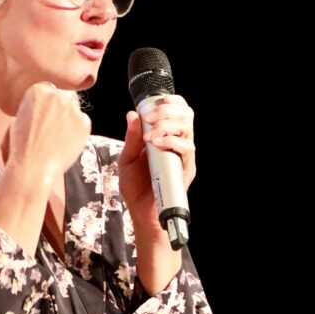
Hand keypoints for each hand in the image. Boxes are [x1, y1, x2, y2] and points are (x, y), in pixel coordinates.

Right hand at [8, 82, 90, 180]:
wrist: (33, 167)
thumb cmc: (20, 146)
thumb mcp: (18, 118)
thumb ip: (33, 107)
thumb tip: (43, 107)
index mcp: (38, 90)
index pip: (46, 90)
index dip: (43, 105)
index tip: (40, 117)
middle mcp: (57, 95)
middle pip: (60, 99)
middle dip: (56, 110)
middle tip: (49, 130)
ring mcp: (72, 108)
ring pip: (72, 111)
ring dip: (67, 120)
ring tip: (55, 140)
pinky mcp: (84, 122)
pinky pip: (82, 123)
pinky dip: (77, 131)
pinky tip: (65, 143)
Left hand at [118, 94, 195, 235]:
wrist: (142, 214)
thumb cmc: (136, 187)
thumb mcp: (127, 159)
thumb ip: (131, 138)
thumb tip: (132, 115)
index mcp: (165, 137)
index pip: (177, 111)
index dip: (171, 101)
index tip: (157, 100)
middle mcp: (178, 144)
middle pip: (186, 115)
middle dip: (167, 110)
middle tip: (149, 118)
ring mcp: (183, 156)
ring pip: (187, 128)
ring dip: (167, 124)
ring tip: (150, 134)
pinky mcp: (186, 169)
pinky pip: (186, 148)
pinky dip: (171, 141)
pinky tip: (156, 144)